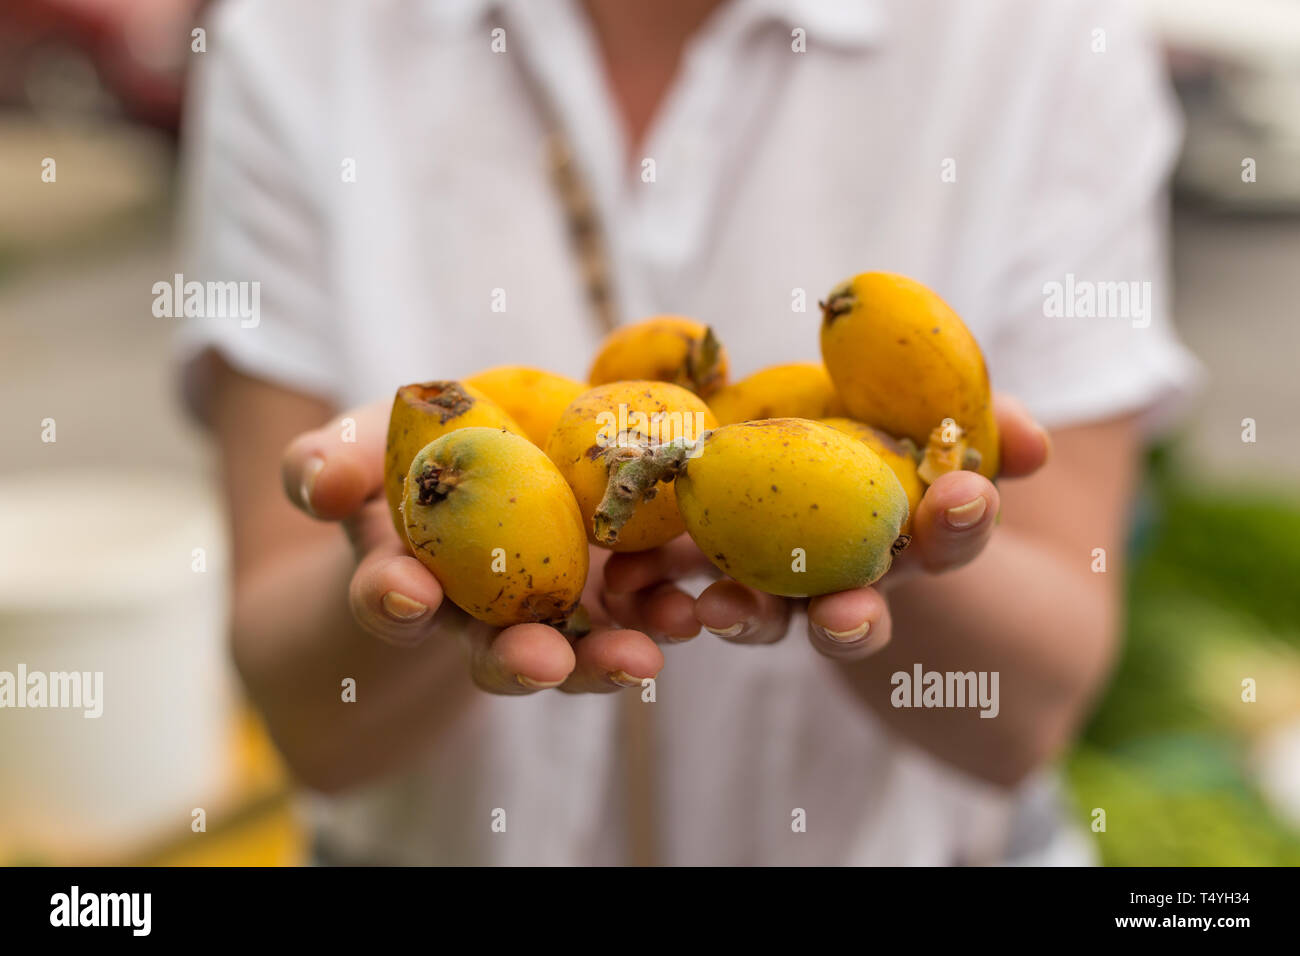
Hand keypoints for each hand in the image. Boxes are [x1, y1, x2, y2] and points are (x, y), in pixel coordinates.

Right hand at [280, 400, 664, 692]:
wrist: (489, 456)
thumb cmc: (406, 456)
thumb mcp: (357, 447)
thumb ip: (326, 464)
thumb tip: (319, 485)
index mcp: (410, 584)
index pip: (391, 600)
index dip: (392, 600)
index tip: (403, 594)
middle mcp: (481, 618)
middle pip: (496, 654)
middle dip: (519, 661)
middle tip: (543, 661)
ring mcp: (552, 611)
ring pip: (578, 649)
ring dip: (608, 655)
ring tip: (642, 656)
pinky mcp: (615, 589)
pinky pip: (641, 610)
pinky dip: (665, 611)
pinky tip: (693, 605)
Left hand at [600, 395, 1051, 660]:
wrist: (797, 458)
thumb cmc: (880, 432)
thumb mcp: (927, 415)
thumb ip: (981, 423)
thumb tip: (1036, 440)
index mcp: (909, 538)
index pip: (949, 539)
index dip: (962, 523)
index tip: (965, 496)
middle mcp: (845, 581)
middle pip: (855, 614)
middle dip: (854, 620)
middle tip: (846, 618)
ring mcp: (774, 587)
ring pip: (766, 618)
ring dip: (746, 618)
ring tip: (716, 610)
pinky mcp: (704, 572)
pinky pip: (682, 589)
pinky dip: (659, 591)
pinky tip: (633, 587)